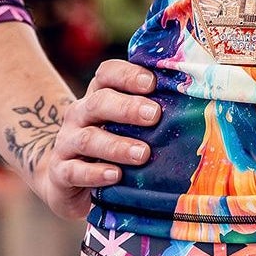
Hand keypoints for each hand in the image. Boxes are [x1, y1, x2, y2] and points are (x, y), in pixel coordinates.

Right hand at [5, 58, 160, 223]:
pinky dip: (94, 173)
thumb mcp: (128, 128)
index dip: (128, 75)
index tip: (152, 83)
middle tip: (154, 115)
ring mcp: (67, 144)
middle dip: (127, 108)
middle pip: (98, 102)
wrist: (68, 181)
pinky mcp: (61, 173)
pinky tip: (114, 175)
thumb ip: (149, 116)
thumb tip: (194, 109)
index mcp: (98, 97)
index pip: (107, 74)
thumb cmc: (111, 148)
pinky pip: (74, 171)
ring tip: (142, 154)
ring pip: (88, 139)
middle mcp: (80, 115)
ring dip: (117, 145)